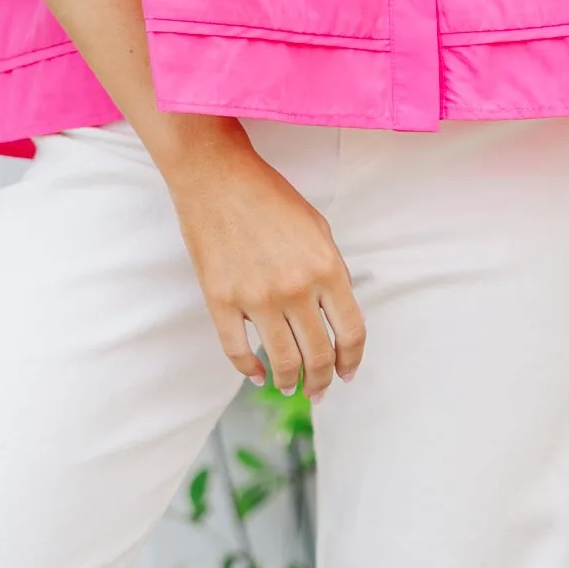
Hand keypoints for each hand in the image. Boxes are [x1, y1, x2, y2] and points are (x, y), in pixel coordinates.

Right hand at [160, 127, 366, 396]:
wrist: (216, 177)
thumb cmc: (269, 197)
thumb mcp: (318, 228)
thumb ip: (331, 272)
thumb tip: (335, 315)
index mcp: (326, 268)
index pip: (351, 332)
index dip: (352, 360)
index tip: (347, 373)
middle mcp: (295, 288)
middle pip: (318, 354)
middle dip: (322, 381)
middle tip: (319, 391)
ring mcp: (257, 297)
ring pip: (282, 360)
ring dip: (289, 381)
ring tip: (290, 386)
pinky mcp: (221, 300)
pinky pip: (237, 350)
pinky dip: (248, 370)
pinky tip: (256, 374)